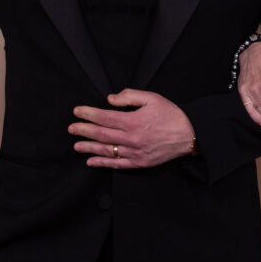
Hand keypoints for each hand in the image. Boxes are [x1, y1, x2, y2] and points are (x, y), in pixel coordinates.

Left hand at [70, 90, 195, 168]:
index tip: (77, 111)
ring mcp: (134, 153)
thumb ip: (129, 96)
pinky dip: (103, 163)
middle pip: (101, 135)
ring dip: (89, 148)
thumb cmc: (170, 115)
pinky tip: (92, 161)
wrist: (189, 134)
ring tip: (76, 145)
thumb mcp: (151, 98)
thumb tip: (110, 99)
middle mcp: (131, 138)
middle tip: (71, 128)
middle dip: (84, 131)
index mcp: (133, 121)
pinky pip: (117, 164)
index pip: (104, 117)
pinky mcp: (139, 163)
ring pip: (106, 151)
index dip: (88, 114)